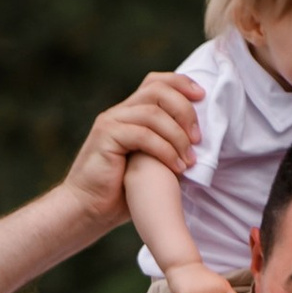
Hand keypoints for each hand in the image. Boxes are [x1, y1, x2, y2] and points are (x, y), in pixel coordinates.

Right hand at [60, 72, 203, 234]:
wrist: (88, 210)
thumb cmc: (122, 193)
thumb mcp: (151, 164)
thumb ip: (167, 145)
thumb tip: (199, 139)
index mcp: (129, 113)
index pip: (156, 82)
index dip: (181, 83)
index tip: (203, 97)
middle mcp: (119, 112)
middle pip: (158, 91)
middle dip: (184, 110)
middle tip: (198, 138)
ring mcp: (110, 122)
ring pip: (153, 113)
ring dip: (178, 136)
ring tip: (190, 159)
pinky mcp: (106, 137)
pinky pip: (143, 135)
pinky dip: (165, 150)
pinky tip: (176, 167)